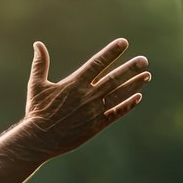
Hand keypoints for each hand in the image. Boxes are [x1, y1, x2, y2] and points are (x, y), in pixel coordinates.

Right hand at [23, 38, 150, 156]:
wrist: (39, 139)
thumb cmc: (37, 112)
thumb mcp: (36, 85)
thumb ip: (40, 64)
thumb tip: (37, 44)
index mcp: (74, 83)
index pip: (97, 63)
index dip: (111, 52)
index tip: (123, 42)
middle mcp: (88, 95)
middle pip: (114, 78)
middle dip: (130, 68)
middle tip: (144, 60)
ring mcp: (94, 111)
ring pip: (119, 94)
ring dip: (134, 85)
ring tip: (146, 76)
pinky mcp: (96, 125)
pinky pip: (116, 113)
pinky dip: (128, 105)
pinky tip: (138, 97)